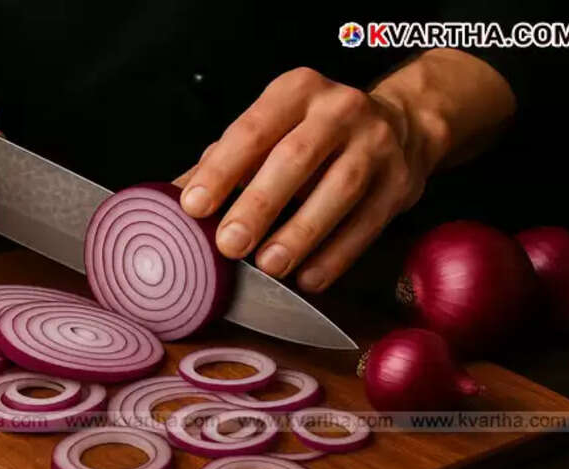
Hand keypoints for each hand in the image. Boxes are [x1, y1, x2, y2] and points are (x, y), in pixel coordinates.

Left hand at [176, 50, 513, 292]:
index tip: (194, 206)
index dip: (221, 170)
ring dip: (301, 233)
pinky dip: (336, 255)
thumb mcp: (270, 128)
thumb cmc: (315, 132)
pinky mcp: (401, 184)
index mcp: (296, 91)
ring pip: (339, 190)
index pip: (252, 129)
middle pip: (296, 158)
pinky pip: (367, 224)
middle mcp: (339, 110)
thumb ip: (222, 161)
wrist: (402, 124)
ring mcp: (377, 145)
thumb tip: (166, 200)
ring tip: (269, 265)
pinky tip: (308, 277)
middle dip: (260, 204)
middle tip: (229, 244)